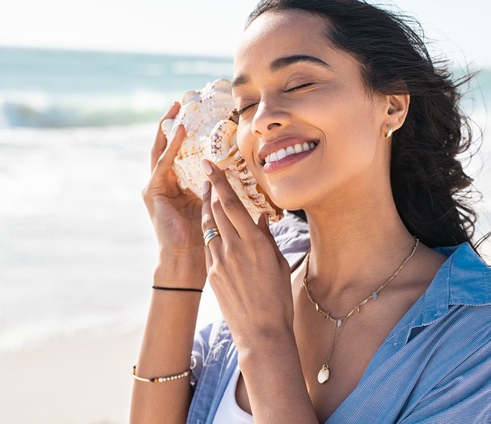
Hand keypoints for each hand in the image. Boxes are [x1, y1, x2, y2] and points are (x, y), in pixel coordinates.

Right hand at [142, 103, 205, 284]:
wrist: (189, 259)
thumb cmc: (206, 237)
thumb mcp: (214, 206)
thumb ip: (219, 190)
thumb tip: (239, 177)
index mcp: (180, 185)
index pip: (182, 152)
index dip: (188, 133)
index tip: (199, 113)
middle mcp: (166, 183)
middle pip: (167, 146)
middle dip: (173, 123)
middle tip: (181, 101)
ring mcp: (156, 186)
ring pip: (161, 150)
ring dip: (168, 128)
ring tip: (177, 109)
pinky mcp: (152, 191)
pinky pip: (163, 163)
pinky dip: (170, 146)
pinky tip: (179, 132)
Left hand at [200, 159, 293, 344]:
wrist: (260, 332)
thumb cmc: (277, 298)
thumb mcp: (278, 263)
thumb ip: (267, 238)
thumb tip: (261, 218)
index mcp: (254, 243)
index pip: (232, 204)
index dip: (219, 182)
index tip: (209, 164)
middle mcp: (233, 248)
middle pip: (217, 210)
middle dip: (211, 190)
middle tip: (207, 173)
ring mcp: (219, 261)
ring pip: (209, 226)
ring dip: (208, 209)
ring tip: (207, 196)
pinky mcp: (212, 274)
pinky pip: (209, 246)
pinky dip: (211, 233)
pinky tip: (214, 229)